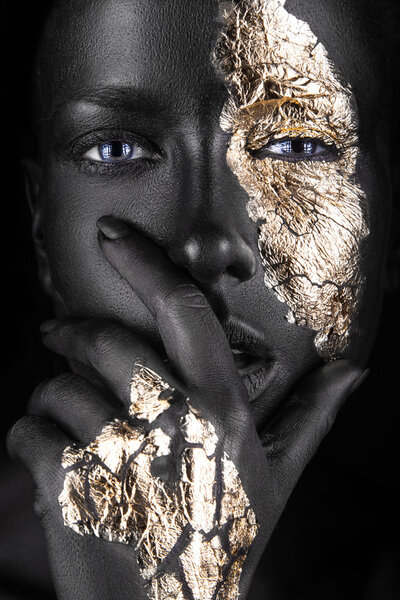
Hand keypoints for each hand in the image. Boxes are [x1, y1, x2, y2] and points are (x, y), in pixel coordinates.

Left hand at [8, 217, 364, 599]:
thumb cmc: (223, 540)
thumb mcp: (277, 478)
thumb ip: (312, 417)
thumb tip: (353, 371)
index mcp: (224, 409)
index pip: (184, 311)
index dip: (144, 262)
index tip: (111, 234)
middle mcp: (175, 422)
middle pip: (104, 340)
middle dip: (70, 332)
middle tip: (58, 334)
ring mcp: (119, 454)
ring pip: (56, 387)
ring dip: (51, 397)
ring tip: (68, 423)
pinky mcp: (69, 488)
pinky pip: (26, 430)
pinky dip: (26, 436)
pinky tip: (51, 463)